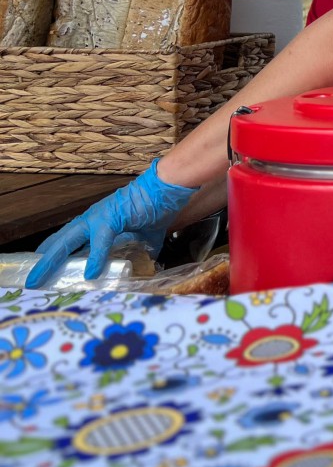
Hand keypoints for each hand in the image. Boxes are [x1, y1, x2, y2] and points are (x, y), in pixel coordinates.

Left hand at [25, 160, 198, 287]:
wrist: (167, 187)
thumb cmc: (157, 206)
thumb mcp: (147, 236)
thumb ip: (142, 250)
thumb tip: (144, 266)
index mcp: (98, 222)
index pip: (71, 240)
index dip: (56, 254)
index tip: (44, 270)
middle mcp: (92, 219)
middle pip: (61, 241)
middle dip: (45, 260)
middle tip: (32, 278)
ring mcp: (98, 217)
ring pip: (68, 240)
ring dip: (53, 259)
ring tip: (40, 276)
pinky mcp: (110, 217)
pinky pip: (100, 240)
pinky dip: (94, 256)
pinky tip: (90, 272)